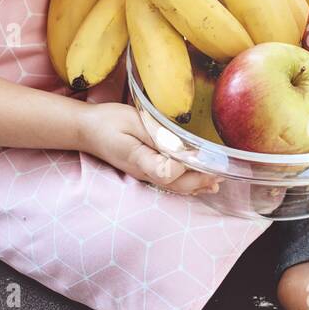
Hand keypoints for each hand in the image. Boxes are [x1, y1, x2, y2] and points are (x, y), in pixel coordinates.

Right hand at [78, 102, 221, 196]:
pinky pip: (169, 183)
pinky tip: (199, 184)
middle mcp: (145, 172)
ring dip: (197, 184)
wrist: (87, 129)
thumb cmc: (109, 122)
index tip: (204, 157)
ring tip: (217, 180)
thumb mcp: (132, 123)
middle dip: (201, 179)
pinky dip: (186, 184)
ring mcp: (144, 174)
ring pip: (174, 187)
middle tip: (221, 172)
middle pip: (177, 185)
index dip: (188, 168)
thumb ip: (155, 137)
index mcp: (141, 160)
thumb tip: (180, 149)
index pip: (169, 173)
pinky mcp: (144, 170)